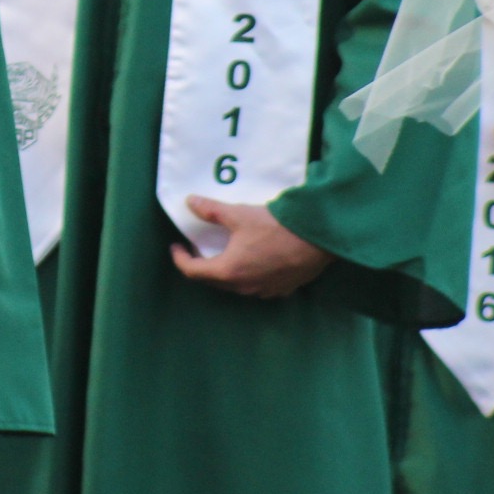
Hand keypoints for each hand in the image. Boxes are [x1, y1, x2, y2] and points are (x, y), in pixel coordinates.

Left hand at [170, 198, 332, 298]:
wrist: (318, 238)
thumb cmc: (275, 227)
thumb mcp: (239, 215)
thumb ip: (212, 210)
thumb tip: (190, 202)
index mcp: (228, 271)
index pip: (193, 272)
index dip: (180, 259)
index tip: (176, 246)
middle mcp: (243, 287)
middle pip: (213, 280)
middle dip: (202, 265)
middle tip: (198, 247)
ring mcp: (264, 291)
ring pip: (236, 285)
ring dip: (226, 271)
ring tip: (225, 252)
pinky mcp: (282, 290)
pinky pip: (257, 285)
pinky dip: (248, 275)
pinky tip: (254, 260)